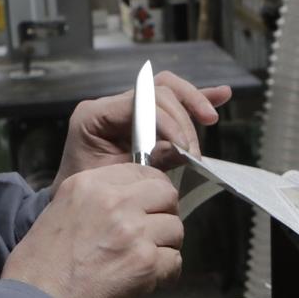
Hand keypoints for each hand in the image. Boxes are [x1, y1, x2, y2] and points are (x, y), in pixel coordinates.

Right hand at [3, 163, 183, 297]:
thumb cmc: (38, 272)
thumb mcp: (58, 214)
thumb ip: (94, 203)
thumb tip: (126, 205)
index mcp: (88, 185)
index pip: (140, 171)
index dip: (150, 191)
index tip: (149, 205)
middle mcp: (113, 202)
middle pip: (166, 194)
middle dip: (164, 214)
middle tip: (152, 234)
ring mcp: (132, 231)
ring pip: (175, 228)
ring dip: (165, 246)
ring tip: (144, 262)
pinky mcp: (145, 263)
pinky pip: (175, 261)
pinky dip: (165, 274)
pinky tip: (146, 281)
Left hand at [52, 70, 230, 187]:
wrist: (78, 206)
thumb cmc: (89, 195)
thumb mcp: (116, 180)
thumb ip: (146, 163)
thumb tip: (179, 151)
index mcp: (95, 115)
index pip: (141, 103)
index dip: (167, 123)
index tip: (183, 149)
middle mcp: (110, 106)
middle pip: (157, 92)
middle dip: (181, 120)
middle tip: (193, 152)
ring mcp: (126, 110)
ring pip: (167, 91)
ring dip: (193, 102)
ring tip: (210, 118)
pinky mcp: (142, 120)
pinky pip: (171, 104)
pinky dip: (195, 100)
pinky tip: (220, 94)